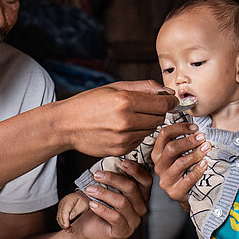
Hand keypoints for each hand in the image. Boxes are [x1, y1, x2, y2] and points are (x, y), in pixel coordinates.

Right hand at [54, 80, 177, 156]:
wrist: (66, 125)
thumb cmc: (89, 103)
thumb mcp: (115, 87)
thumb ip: (144, 88)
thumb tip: (168, 92)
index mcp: (125, 101)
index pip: (162, 104)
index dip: (170, 102)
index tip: (171, 101)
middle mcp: (125, 121)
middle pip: (159, 118)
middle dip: (157, 112)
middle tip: (144, 107)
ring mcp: (123, 138)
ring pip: (151, 130)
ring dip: (146, 124)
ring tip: (128, 118)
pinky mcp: (120, 150)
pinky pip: (139, 141)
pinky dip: (136, 134)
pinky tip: (121, 129)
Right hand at [57, 191, 89, 229]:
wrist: (82, 196)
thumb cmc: (84, 200)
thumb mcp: (83, 205)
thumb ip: (76, 211)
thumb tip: (70, 217)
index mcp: (68, 200)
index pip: (64, 211)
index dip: (64, 219)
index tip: (67, 226)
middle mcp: (62, 203)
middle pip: (60, 216)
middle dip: (64, 224)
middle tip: (71, 230)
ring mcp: (61, 206)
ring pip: (59, 218)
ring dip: (63, 225)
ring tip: (70, 230)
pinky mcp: (61, 210)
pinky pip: (60, 218)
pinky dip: (63, 223)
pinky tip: (68, 227)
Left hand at [70, 161, 152, 238]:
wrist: (89, 226)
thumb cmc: (100, 203)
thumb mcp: (109, 187)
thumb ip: (115, 177)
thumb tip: (112, 160)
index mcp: (141, 195)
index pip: (146, 180)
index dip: (136, 170)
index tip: (122, 162)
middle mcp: (141, 207)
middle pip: (132, 188)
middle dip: (113, 179)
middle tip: (97, 175)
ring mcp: (134, 221)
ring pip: (122, 202)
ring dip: (103, 193)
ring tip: (89, 189)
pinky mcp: (124, 231)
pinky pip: (115, 217)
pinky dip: (102, 208)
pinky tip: (92, 204)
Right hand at [150, 122, 209, 209]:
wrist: (187, 194)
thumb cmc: (185, 170)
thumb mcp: (179, 155)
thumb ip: (182, 142)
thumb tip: (197, 128)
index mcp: (158, 153)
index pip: (164, 134)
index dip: (179, 128)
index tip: (195, 127)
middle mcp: (159, 166)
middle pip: (171, 148)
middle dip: (189, 141)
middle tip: (202, 137)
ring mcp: (166, 179)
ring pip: (180, 163)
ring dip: (195, 154)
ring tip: (207, 148)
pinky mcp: (175, 191)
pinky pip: (188, 179)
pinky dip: (198, 170)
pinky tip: (205, 163)